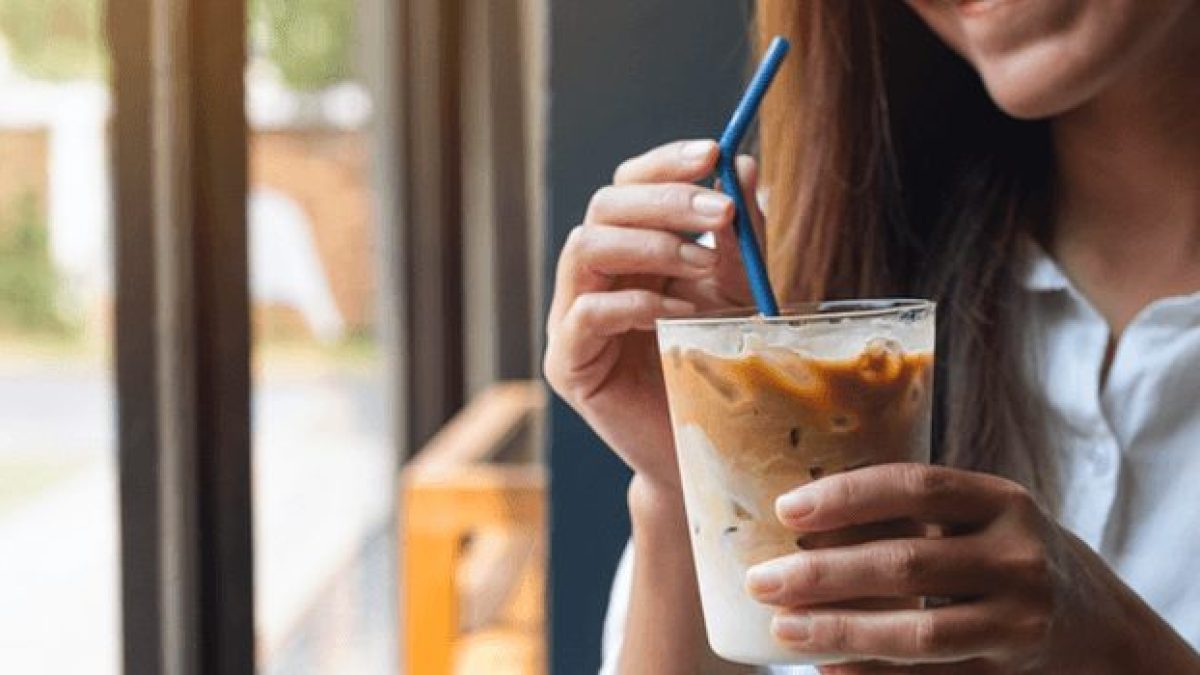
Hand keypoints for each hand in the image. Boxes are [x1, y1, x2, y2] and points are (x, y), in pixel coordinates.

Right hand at [543, 139, 763, 491]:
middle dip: (665, 200)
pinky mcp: (567, 364)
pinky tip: (678, 314)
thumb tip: (744, 164)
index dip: (664, 164)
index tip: (712, 153)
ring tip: (704, 263)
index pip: (629, 186)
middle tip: (720, 212)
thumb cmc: (718, 369)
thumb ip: (739, 237)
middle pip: (604, 206)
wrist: (706, 452)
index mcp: (628, 252)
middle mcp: (592, 277)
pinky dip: (635, 303)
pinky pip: (587, 313)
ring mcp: (571, 319)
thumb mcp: (738, 293)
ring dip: (649, 244)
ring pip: (584, 247)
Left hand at [744, 464, 1196, 672]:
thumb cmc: (1004, 552)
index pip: (915, 487)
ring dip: (842, 631)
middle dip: (825, 574)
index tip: (787, 510)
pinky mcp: (1010, 670)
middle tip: (762, 580)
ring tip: (783, 629)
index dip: (847, 497)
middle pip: (907, 564)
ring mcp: (1020, 620)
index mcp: (1001, 501)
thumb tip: (802, 517)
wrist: (1096, 621)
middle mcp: (1017, 557)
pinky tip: (828, 670)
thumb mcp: (979, 516)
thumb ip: (914, 510)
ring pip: (919, 632)